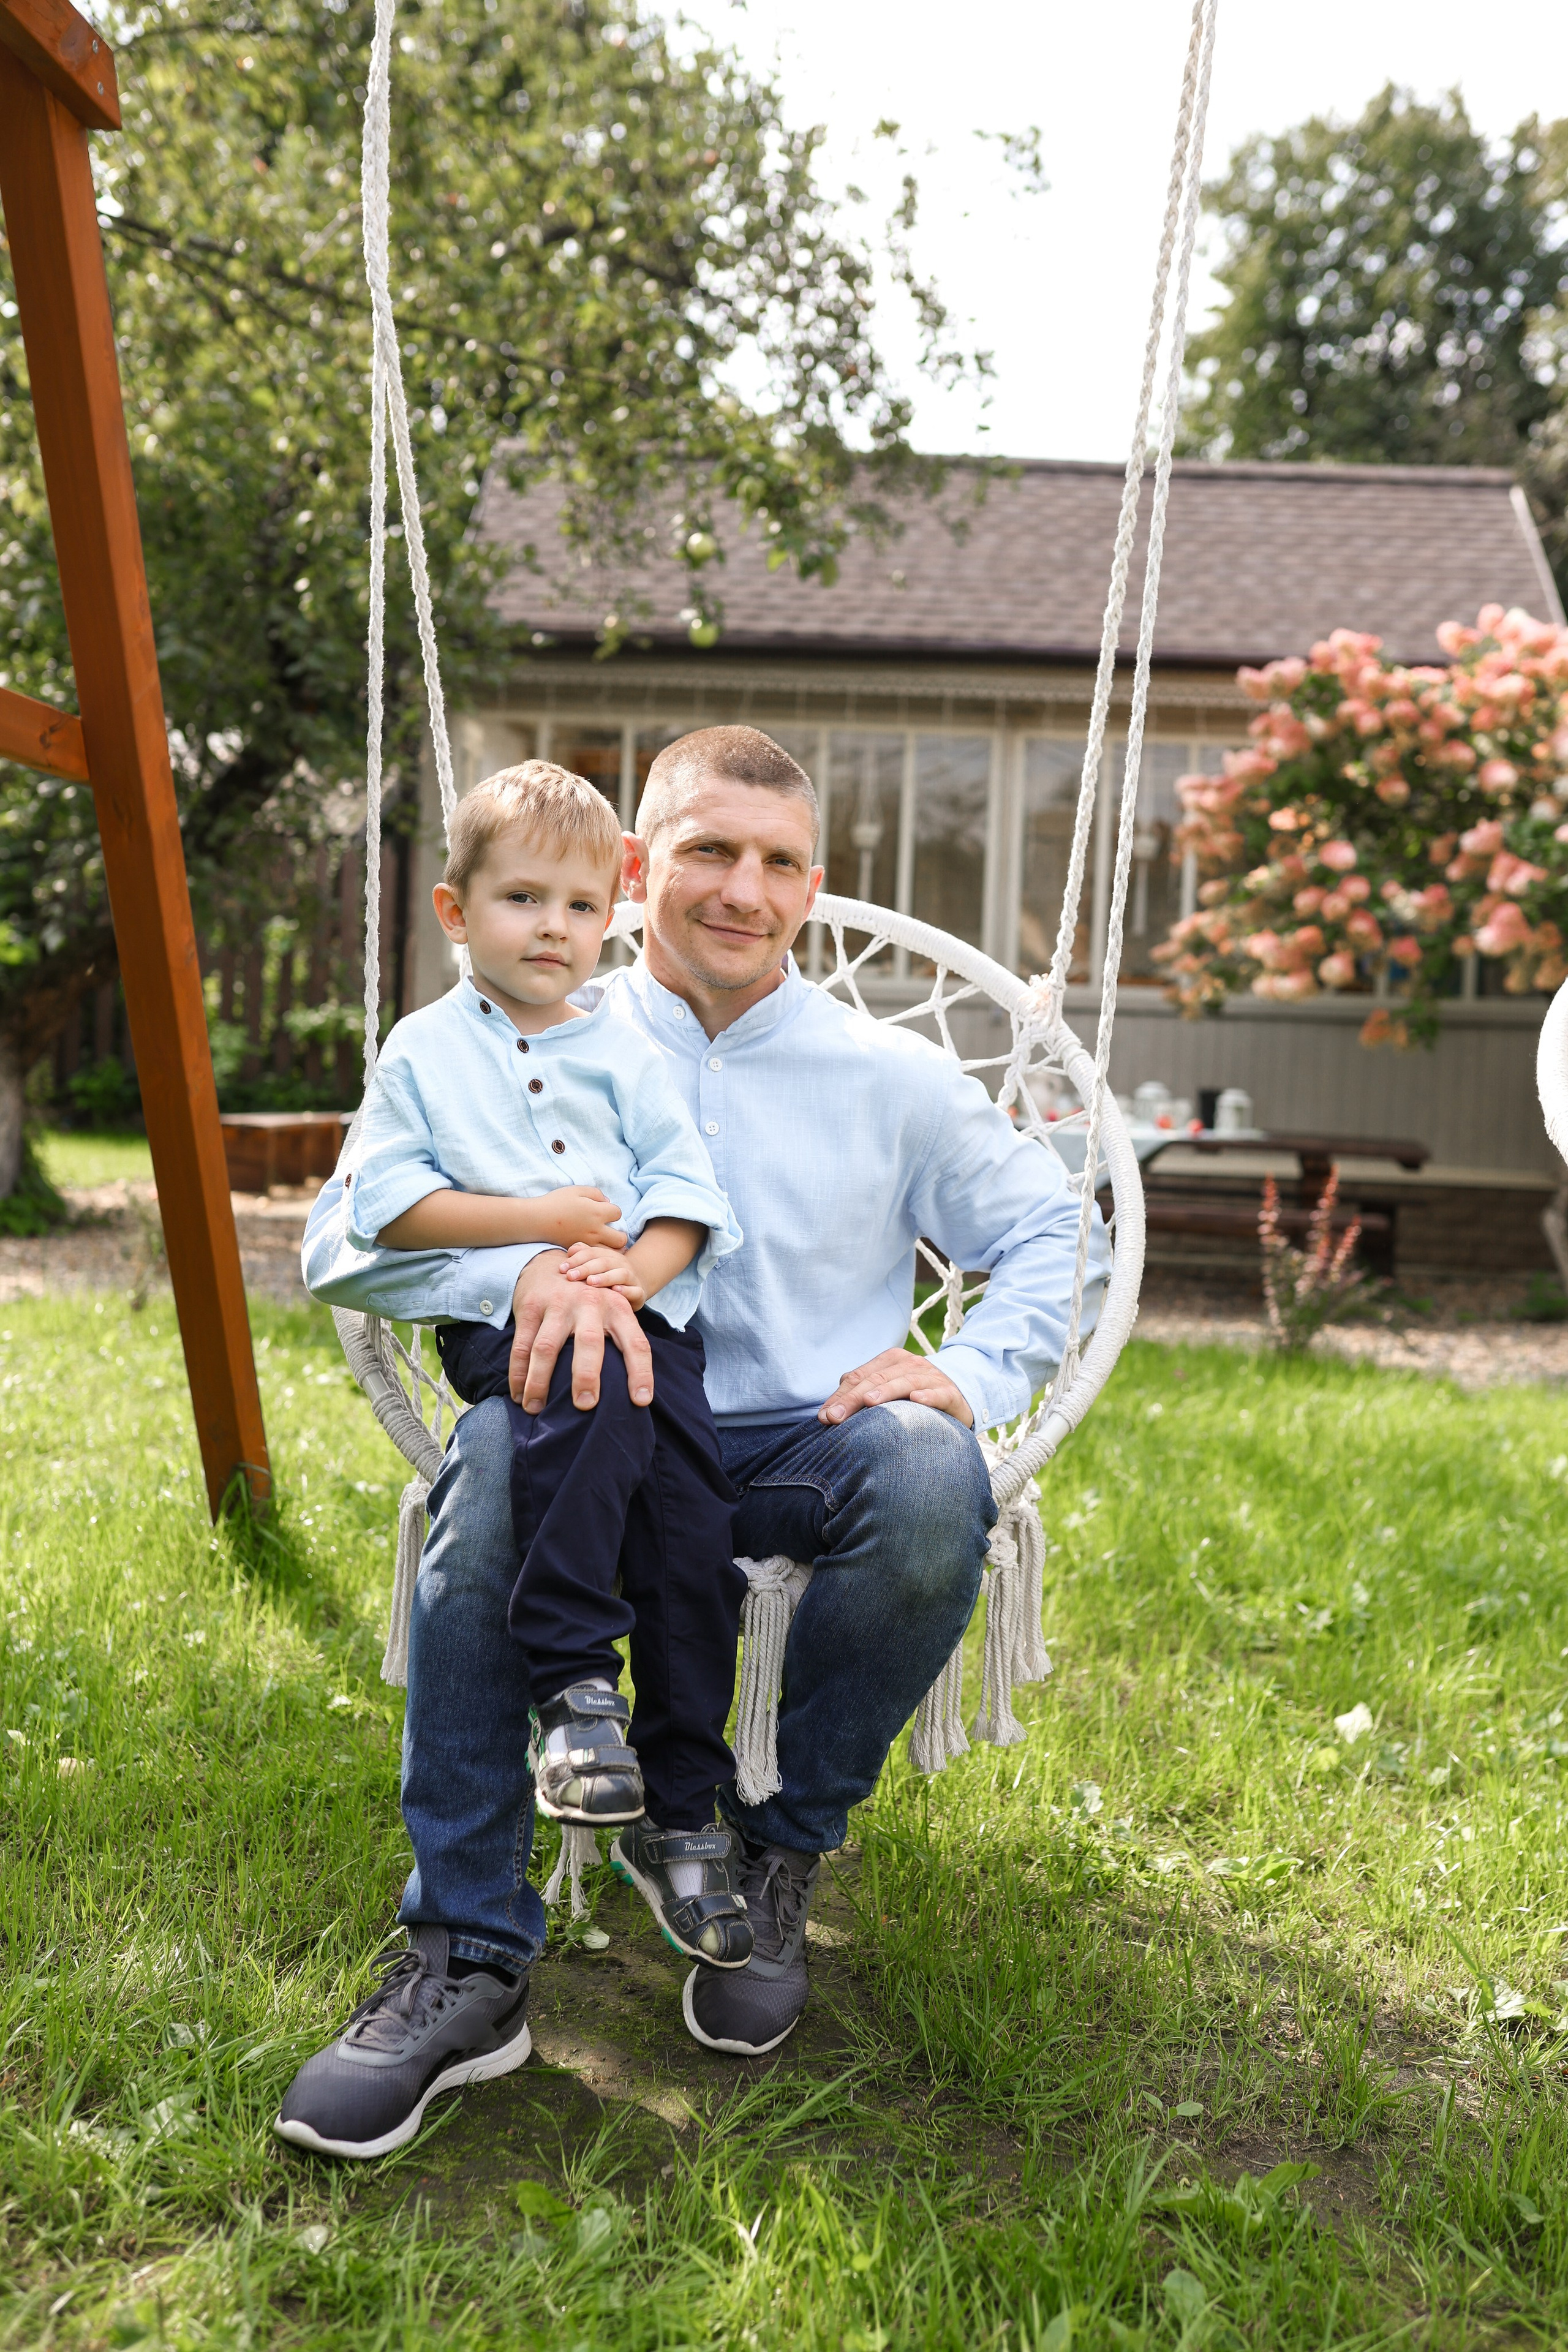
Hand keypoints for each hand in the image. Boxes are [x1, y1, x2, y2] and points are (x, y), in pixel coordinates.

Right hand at [508, 1251, 652, 1413]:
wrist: (550, 1263)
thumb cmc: (589, 1301)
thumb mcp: (612, 1309)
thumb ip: (622, 1340)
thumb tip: (632, 1392)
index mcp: (617, 1308)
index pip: (635, 1343)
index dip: (641, 1372)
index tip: (641, 1401)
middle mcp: (589, 1304)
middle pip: (589, 1342)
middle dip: (587, 1375)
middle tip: (586, 1406)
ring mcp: (557, 1304)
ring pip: (546, 1348)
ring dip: (540, 1382)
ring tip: (536, 1409)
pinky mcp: (530, 1307)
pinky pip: (521, 1346)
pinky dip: (518, 1373)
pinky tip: (518, 1395)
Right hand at [531, 1186, 626, 1249]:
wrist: (536, 1220)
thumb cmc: (556, 1202)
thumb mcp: (577, 1190)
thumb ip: (595, 1194)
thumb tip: (607, 1201)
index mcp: (597, 1212)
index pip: (618, 1213)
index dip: (614, 1211)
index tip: (605, 1211)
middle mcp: (596, 1230)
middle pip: (621, 1239)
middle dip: (620, 1234)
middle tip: (613, 1231)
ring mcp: (588, 1243)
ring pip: (611, 1253)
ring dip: (612, 1248)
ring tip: (606, 1243)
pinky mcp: (579, 1252)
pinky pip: (596, 1257)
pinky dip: (600, 1255)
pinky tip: (595, 1248)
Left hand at [563, 1241, 647, 1308]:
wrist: (634, 1288)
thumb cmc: (608, 1278)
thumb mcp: (596, 1266)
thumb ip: (584, 1255)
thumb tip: (571, 1250)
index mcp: (609, 1255)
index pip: (592, 1253)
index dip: (577, 1259)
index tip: (562, 1269)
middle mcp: (621, 1264)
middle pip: (604, 1262)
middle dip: (586, 1268)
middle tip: (571, 1276)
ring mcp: (632, 1278)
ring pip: (621, 1274)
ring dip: (605, 1277)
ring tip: (591, 1282)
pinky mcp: (639, 1292)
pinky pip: (635, 1291)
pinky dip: (626, 1290)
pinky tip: (615, 1291)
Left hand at [818, 1346, 974, 1428]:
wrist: (959, 1393)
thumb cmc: (914, 1395)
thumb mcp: (887, 1390)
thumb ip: (861, 1393)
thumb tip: (828, 1410)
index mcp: (890, 1361)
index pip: (859, 1377)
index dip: (840, 1396)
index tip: (824, 1417)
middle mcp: (909, 1365)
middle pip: (877, 1379)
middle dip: (853, 1398)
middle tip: (834, 1417)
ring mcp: (930, 1377)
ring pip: (905, 1382)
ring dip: (887, 1391)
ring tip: (869, 1403)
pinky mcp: (950, 1393)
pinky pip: (939, 1393)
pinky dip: (928, 1396)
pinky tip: (916, 1401)